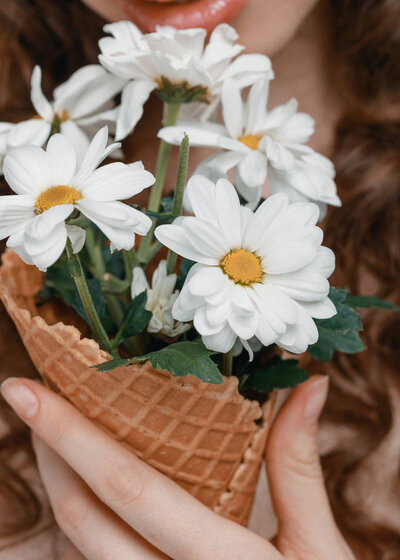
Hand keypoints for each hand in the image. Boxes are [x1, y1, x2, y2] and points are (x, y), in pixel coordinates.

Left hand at [1, 375, 354, 559]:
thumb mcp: (317, 547)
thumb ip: (299, 465)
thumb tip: (307, 383)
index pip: (128, 487)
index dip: (70, 434)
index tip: (25, 391)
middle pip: (83, 517)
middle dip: (48, 451)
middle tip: (30, 398)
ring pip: (80, 545)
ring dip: (59, 483)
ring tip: (53, 433)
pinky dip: (83, 518)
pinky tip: (88, 486)